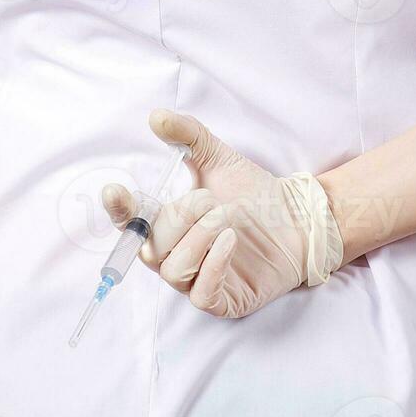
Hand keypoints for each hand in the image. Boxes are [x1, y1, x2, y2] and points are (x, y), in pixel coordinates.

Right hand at [101, 110, 342, 318]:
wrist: (300, 218)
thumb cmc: (256, 194)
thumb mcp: (221, 160)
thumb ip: (190, 137)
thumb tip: (156, 116)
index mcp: (168, 224)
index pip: (132, 223)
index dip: (120, 210)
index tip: (116, 190)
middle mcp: (176, 255)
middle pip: (153, 245)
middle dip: (180, 218)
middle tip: (212, 199)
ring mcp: (197, 280)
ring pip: (174, 270)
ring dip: (198, 239)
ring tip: (227, 218)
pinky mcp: (223, 300)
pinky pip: (202, 294)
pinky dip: (212, 266)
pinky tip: (230, 241)